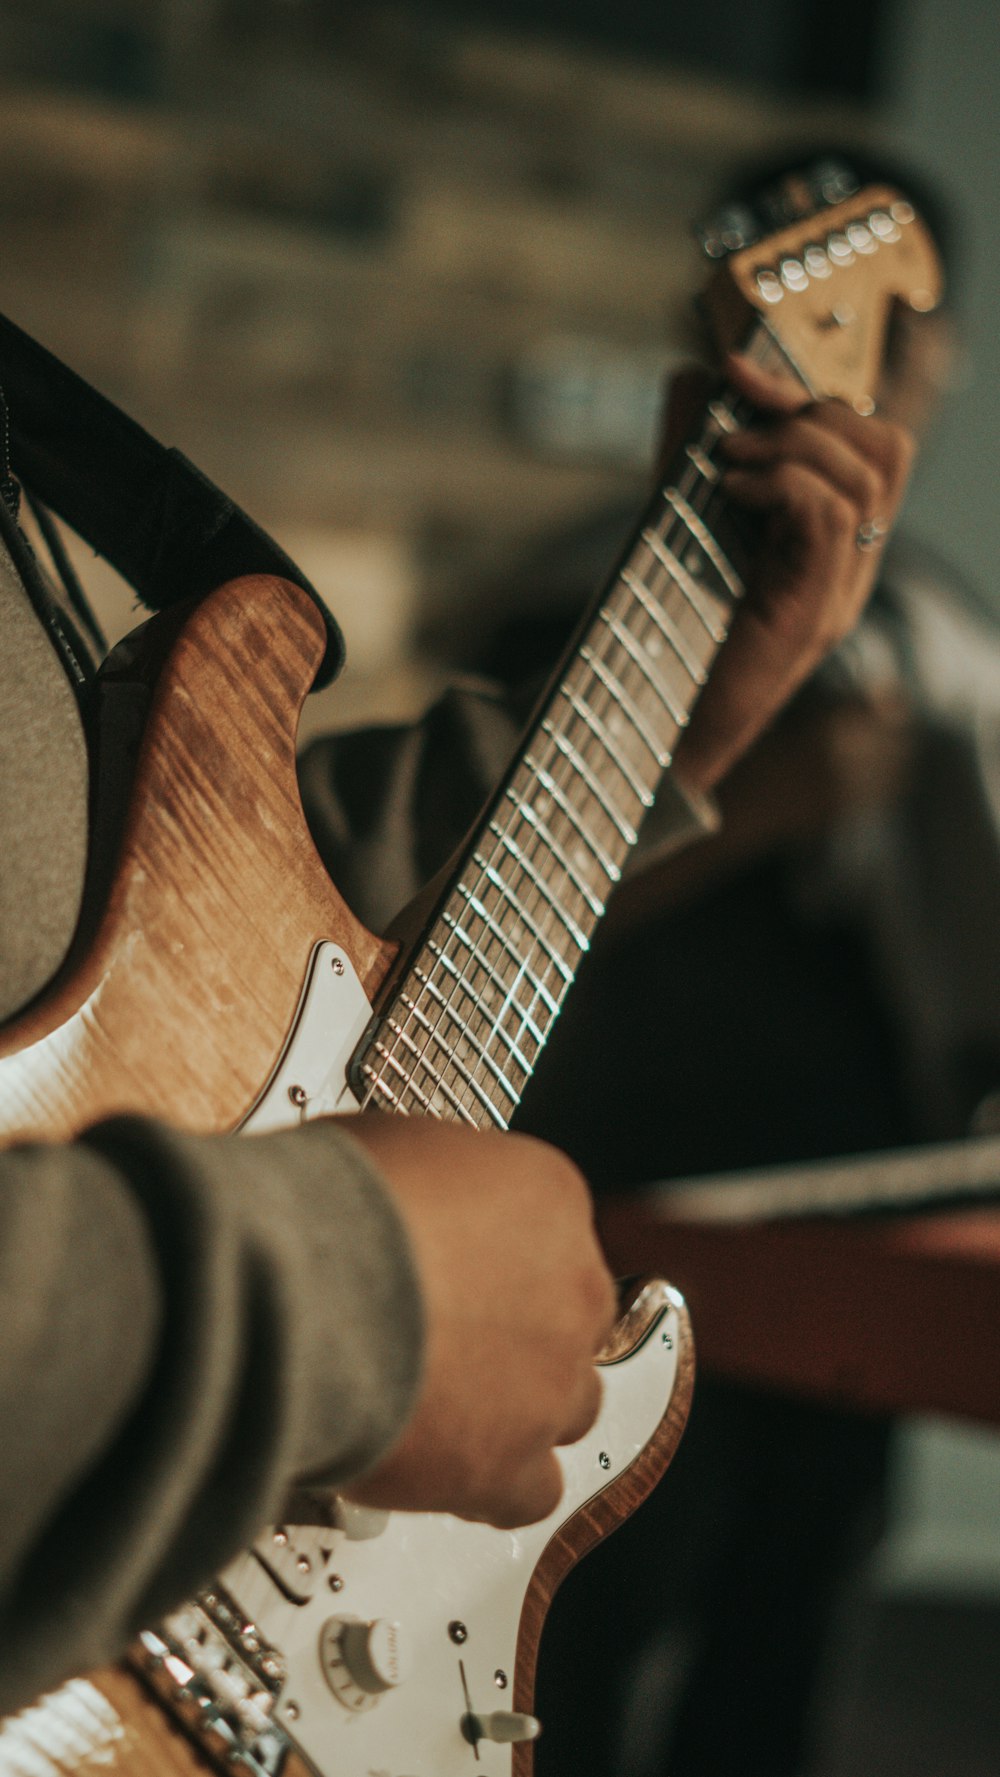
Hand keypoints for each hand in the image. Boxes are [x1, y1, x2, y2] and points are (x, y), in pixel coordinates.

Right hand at [336, 1113, 616, 1527]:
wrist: (296, 1291)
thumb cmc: (324, 1207)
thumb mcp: (385, 1144)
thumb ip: (425, 1180)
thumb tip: (397, 1191)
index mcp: (546, 1193)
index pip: (549, 1231)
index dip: (495, 1258)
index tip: (455, 1271)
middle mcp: (571, 1283)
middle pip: (570, 1318)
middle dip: (515, 1331)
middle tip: (446, 1337)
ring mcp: (551, 1376)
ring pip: (569, 1404)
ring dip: (518, 1407)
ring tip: (446, 1407)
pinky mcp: (513, 1461)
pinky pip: (534, 1490)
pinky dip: (496, 1486)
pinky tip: (451, 1472)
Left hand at [671, 352, 915, 792]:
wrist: (650, 731)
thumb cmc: (662, 633)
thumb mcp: (676, 515)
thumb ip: (689, 448)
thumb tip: (696, 372)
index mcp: (826, 543)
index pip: (870, 447)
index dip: (816, 393)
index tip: (741, 370)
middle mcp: (847, 568)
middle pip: (885, 450)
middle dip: (814, 408)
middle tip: (740, 416)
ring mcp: (838, 594)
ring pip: (866, 478)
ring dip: (793, 443)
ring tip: (729, 456)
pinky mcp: (813, 614)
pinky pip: (833, 517)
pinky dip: (784, 481)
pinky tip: (732, 486)